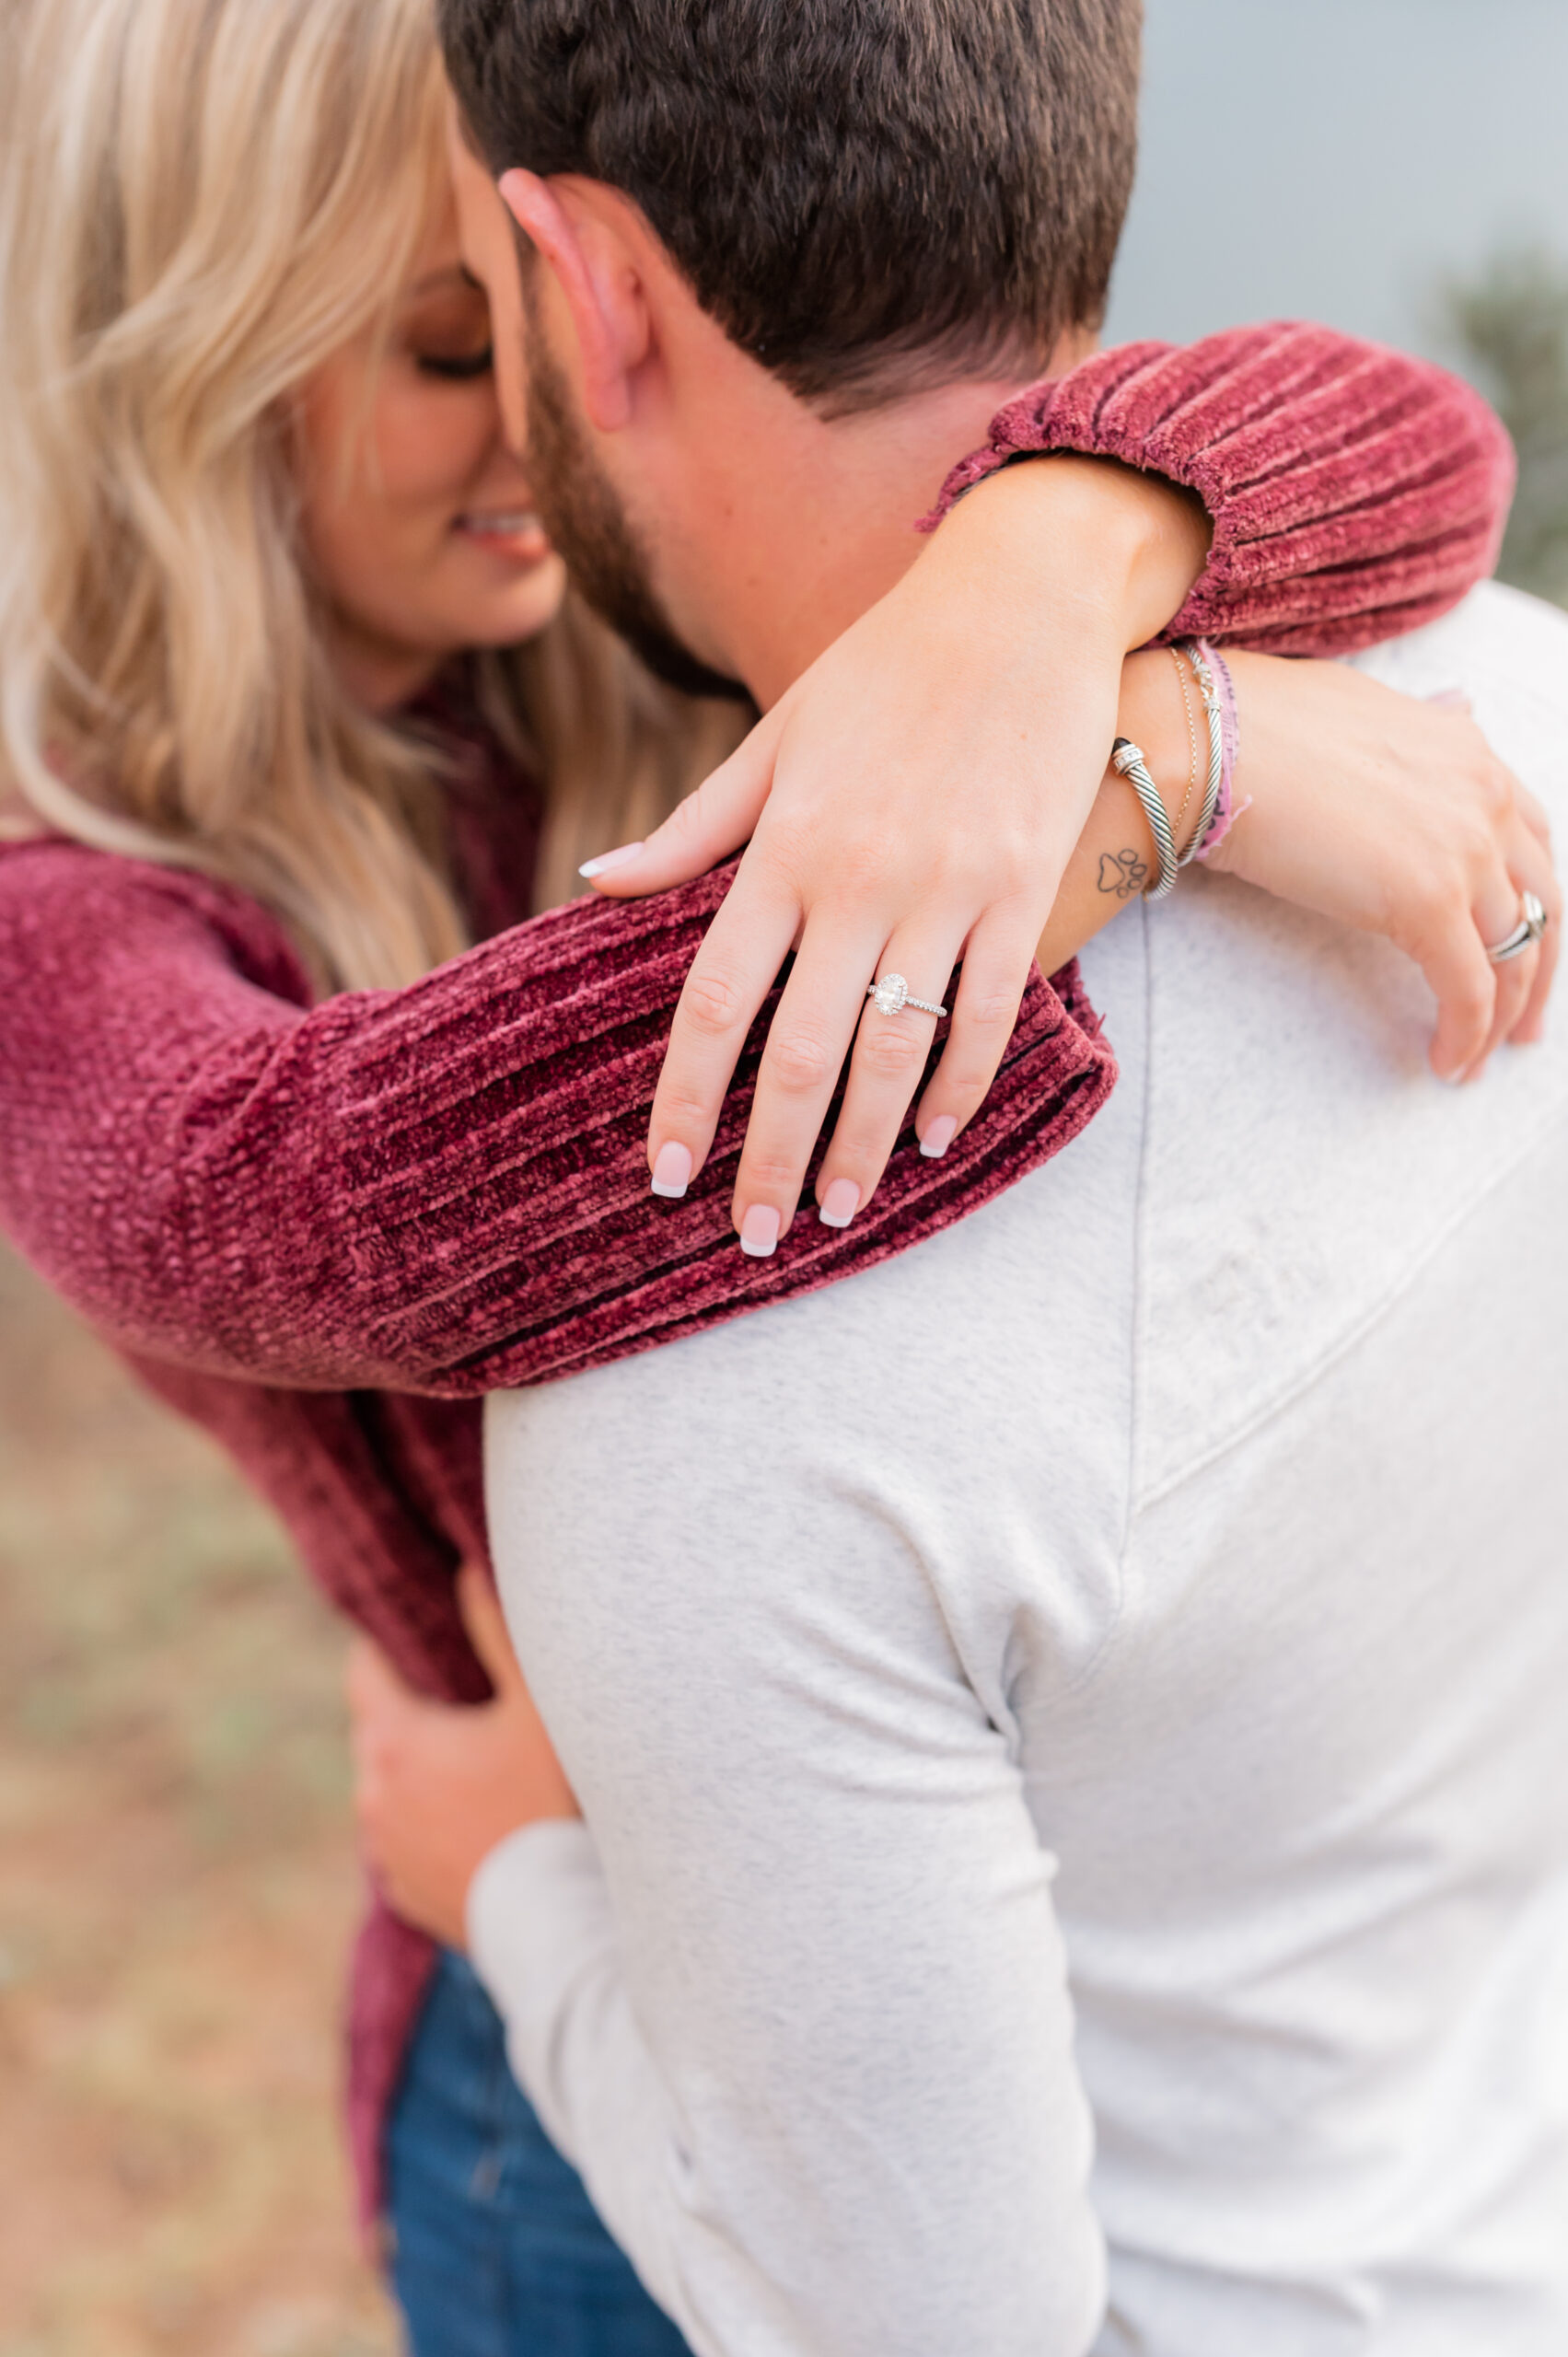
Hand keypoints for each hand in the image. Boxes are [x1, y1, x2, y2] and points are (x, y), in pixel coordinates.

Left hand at [346, 1566, 578, 1949]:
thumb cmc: (551, 1804)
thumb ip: (498, 1630)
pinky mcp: (406, 1897)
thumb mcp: (536, 1706)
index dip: (387, 1647)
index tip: (415, 1635)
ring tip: (479, 1766)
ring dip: (421, 1774)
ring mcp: (385, 1853)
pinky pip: (408, 1843)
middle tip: (464, 1699)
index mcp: (394, 1742)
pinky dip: (432, 1828)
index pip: (364, 1671)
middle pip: (379, 1731)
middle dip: (413, 1711)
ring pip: (391, 1791)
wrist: (557, 1922)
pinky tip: (480, 1824)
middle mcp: (372, 1797)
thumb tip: (468, 1567)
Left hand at [585, 458, 1209, 1245]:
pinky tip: (930, 1140)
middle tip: (754, 1235)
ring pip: (892, 1053)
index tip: (664, 1172)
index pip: (713, 1004)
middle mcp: (857, 882)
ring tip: (835, 1214)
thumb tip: (597, 887)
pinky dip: (957, 1087)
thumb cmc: (883, 668)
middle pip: (798, 1056)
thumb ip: (692, 828)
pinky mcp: (1021, 892)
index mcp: (783, 849)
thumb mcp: (773, 737)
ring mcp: (946, 892)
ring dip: (859, 1147)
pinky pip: (985, 1015)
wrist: (1021, 601)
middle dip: (769, 1158)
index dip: (683, 1099)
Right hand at [1213, 654, 1558, 1082]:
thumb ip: (1420, 726)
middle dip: (1537, 972)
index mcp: (1469, 752)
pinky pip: (1469, 988)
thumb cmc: (1256, 727)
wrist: (1214, 742)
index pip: (1532, 842)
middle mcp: (1482, 798)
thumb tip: (1454, 709)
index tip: (1517, 944)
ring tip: (1478, 1057)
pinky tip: (1449, 1063)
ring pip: (1515, 954)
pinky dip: (1467, 1033)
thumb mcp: (1364, 708)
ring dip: (1502, 1017)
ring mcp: (1462, 850)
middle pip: (1542, 903)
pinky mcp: (1427, 902)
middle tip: (1520, 1025)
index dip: (1531, 903)